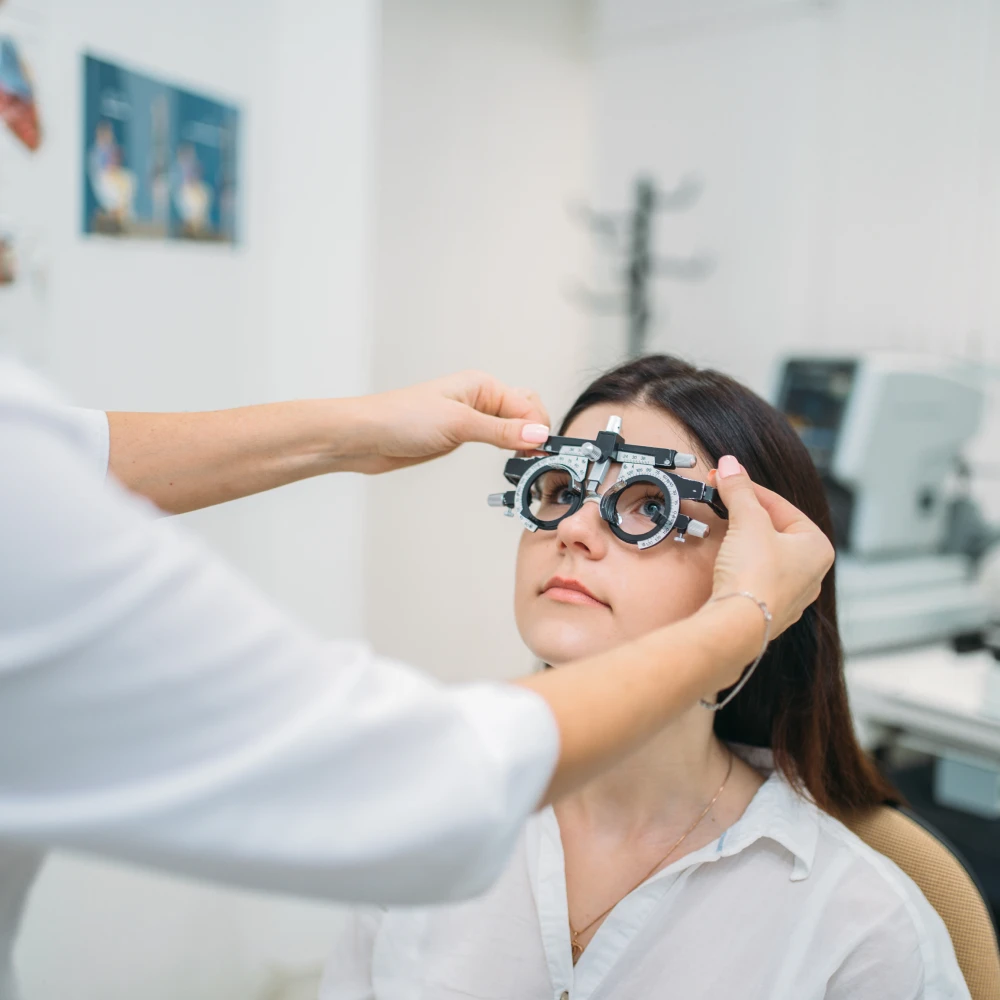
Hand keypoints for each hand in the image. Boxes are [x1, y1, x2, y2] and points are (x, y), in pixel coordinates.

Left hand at [345, 370, 550, 473]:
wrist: (364, 437)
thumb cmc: (399, 419)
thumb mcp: (458, 424)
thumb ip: (500, 431)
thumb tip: (537, 433)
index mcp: (481, 385)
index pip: (528, 405)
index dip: (538, 429)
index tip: (541, 453)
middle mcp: (479, 398)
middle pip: (525, 413)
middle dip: (535, 434)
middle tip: (535, 460)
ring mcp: (470, 418)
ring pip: (512, 428)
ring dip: (522, 443)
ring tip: (524, 464)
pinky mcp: (460, 436)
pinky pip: (495, 440)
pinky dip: (507, 450)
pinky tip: (509, 462)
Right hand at [707, 456, 834, 635]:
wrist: (737, 624)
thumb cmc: (756, 577)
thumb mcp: (748, 521)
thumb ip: (739, 491)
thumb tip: (731, 466)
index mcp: (818, 548)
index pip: (782, 506)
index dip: (750, 489)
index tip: (728, 478)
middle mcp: (811, 573)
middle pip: (775, 529)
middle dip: (748, 514)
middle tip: (724, 499)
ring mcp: (790, 595)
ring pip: (767, 554)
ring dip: (745, 539)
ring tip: (725, 527)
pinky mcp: (766, 609)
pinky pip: (756, 577)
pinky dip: (742, 564)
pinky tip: (728, 561)